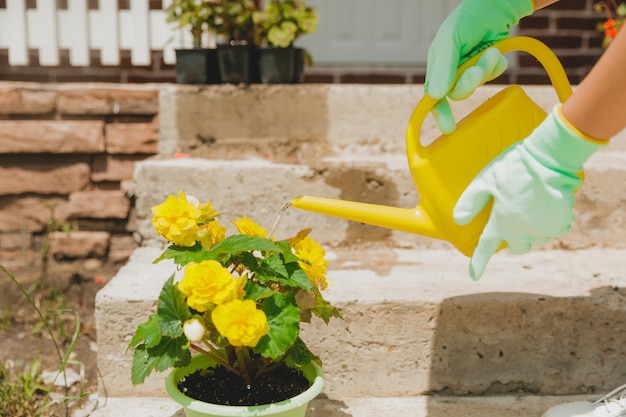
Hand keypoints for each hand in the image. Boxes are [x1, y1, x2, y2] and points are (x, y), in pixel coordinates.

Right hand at [425, 0, 533, 133]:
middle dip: (470, 83)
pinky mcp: (489, 68)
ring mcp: (471, 71)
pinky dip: (497, 65)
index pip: (433, 97)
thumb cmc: (465, 20)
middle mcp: (452, 73)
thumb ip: (443, 67)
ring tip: (491, 51)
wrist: (494, 6)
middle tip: (478, 70)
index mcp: (437, 68)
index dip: (439, 113)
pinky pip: (494, 76)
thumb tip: (434, 96)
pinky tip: (496, 51)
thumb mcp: (450, 41)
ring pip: (478, 85)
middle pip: (459, 93)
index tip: (448, 128)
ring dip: (486, 69)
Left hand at [453, 106, 605, 279]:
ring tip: (531, 205)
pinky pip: (554, 229)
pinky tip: (547, 204)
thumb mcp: (485, 180)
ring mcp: (543, 229)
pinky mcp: (562, 222)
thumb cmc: (514, 167)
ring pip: (536, 239)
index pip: (485, 248)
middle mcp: (522, 232)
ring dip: (532, 230)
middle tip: (512, 215)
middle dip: (513, 237)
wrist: (551, 158)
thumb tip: (458, 220)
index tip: (473, 276)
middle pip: (516, 246)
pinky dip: (550, 221)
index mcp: (501, 223)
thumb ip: (471, 201)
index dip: (478, 263)